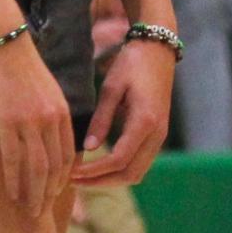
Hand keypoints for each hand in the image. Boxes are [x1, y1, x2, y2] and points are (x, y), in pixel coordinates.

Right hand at [0, 33, 74, 217]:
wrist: (4, 43)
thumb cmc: (20, 65)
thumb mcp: (46, 90)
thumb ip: (51, 114)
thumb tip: (48, 138)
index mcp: (62, 113)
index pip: (68, 155)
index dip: (63, 179)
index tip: (56, 194)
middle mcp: (50, 121)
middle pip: (55, 167)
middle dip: (50, 194)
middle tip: (42, 213)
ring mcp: (30, 122)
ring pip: (36, 168)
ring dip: (34, 194)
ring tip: (30, 212)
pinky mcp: (7, 122)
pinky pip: (13, 159)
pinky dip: (13, 180)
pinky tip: (11, 194)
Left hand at [72, 38, 173, 186]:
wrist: (158, 50)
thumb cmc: (132, 64)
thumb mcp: (111, 88)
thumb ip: (101, 120)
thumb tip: (88, 149)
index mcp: (145, 122)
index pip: (118, 160)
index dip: (94, 171)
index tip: (71, 173)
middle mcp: (157, 134)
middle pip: (130, 174)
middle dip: (101, 182)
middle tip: (73, 181)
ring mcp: (160, 136)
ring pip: (137, 172)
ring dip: (111, 179)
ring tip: (83, 177)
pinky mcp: (158, 134)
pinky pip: (140, 162)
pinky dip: (120, 170)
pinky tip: (100, 166)